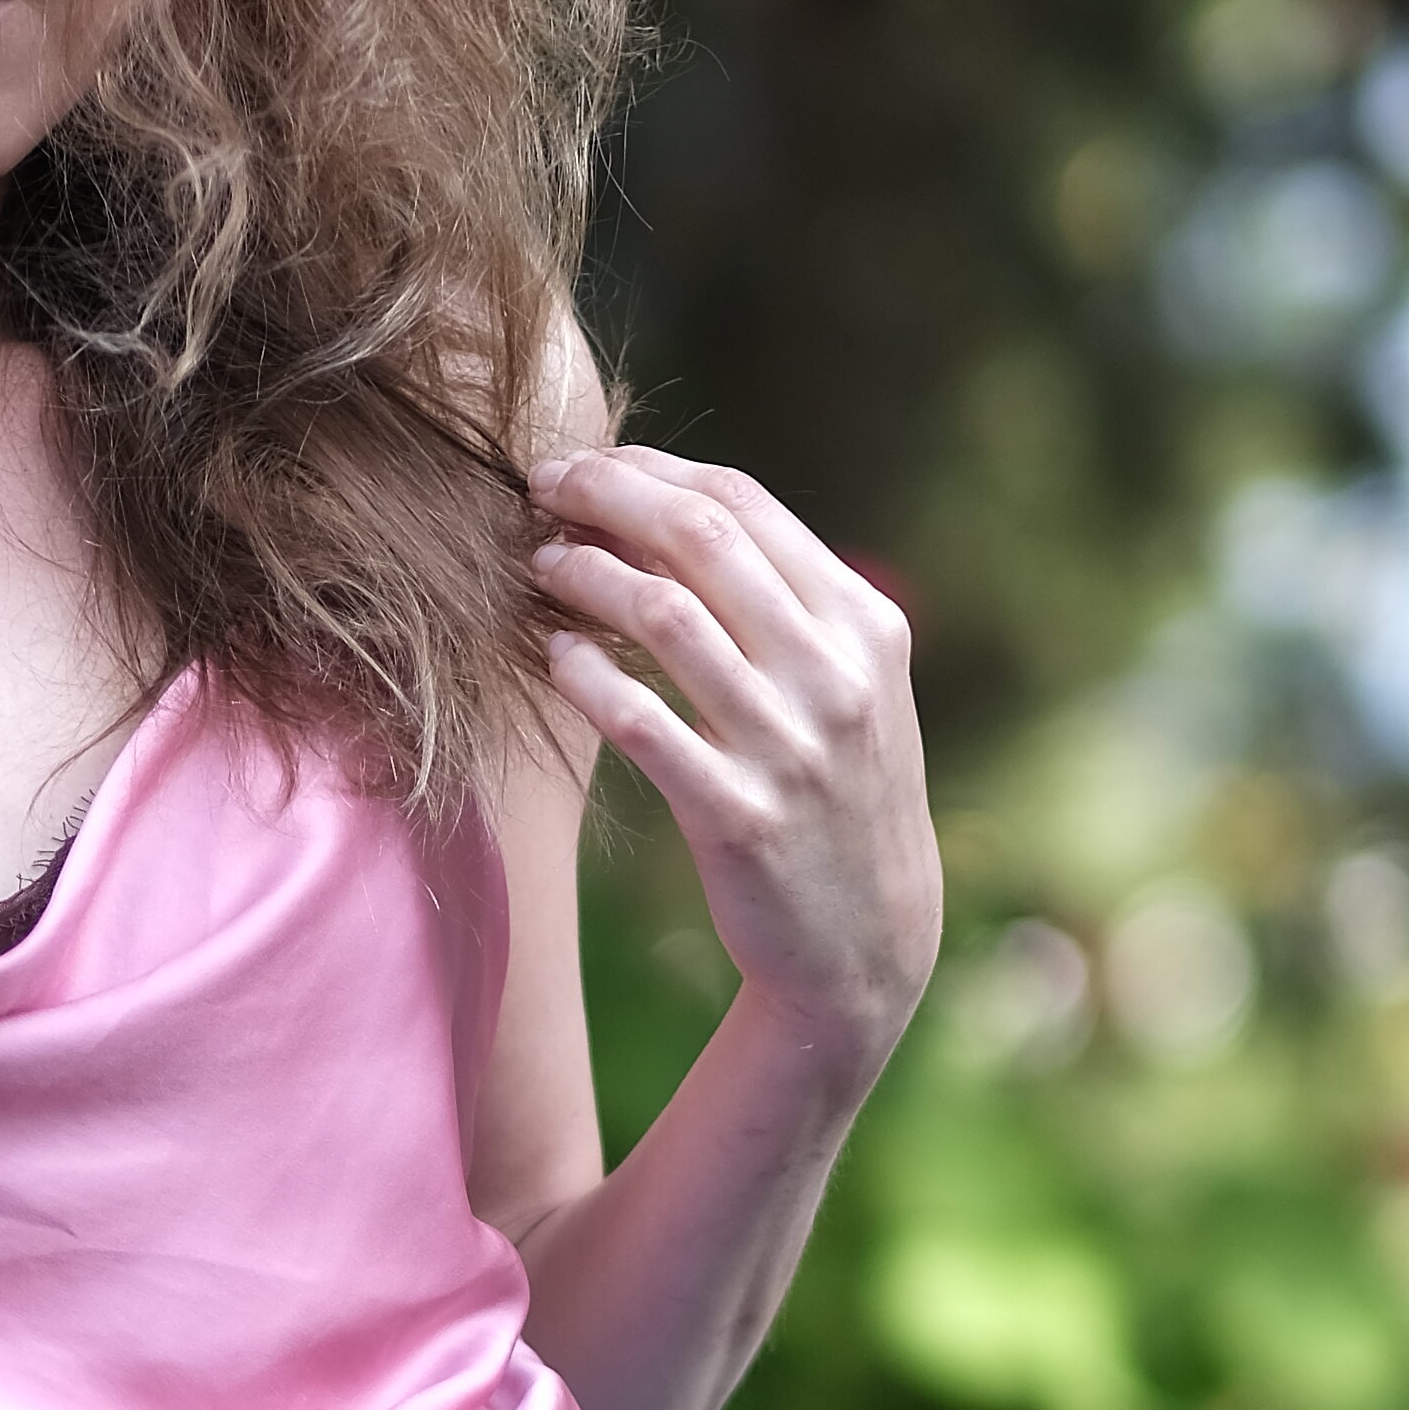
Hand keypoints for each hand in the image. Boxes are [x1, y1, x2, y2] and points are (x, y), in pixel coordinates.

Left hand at [529, 447, 941, 1084]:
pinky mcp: (739, 817)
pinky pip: (642, 724)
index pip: (747, 506)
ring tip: (538, 564)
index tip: (590, 465)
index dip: (654, 469)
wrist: (870, 944)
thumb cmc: (839, 796)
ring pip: (666, 617)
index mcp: (867, 625)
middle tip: (542, 485)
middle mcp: (837, 676)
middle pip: (702, 540)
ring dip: (585, 575)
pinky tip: (554, 658)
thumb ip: (787, 605)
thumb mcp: (852, 688)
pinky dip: (587, 677)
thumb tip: (667, 511)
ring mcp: (791, 747)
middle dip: (608, 495)